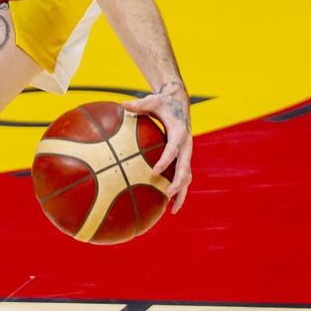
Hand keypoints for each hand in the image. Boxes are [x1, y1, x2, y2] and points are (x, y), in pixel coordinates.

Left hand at [123, 83, 192, 211]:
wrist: (179, 101)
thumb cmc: (163, 102)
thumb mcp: (152, 101)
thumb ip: (138, 104)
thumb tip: (122, 104)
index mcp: (178, 132)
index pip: (173, 149)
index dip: (165, 161)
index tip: (154, 172)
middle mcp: (186, 144)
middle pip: (185, 167)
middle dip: (178, 182)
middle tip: (168, 194)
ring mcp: (186, 152)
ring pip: (187, 176)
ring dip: (182, 192)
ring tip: (173, 210)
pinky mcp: (184, 157)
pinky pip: (183, 175)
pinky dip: (179, 190)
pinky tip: (169, 204)